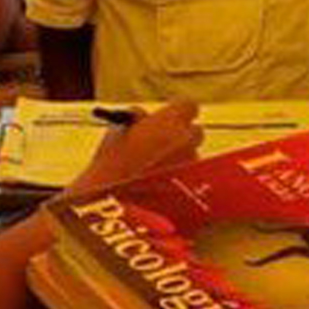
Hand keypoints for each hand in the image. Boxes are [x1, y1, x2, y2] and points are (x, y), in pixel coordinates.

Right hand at [71, 102, 202, 193]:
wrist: (116, 202)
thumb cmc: (113, 164)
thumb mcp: (118, 131)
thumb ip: (135, 119)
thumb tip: (142, 116)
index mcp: (170, 119)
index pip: (188, 106)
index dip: (178, 112)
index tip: (168, 118)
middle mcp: (186, 139)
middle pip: (195, 132)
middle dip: (181, 137)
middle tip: (162, 143)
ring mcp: (191, 164)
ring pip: (190, 157)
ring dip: (178, 161)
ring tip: (153, 172)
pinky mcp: (193, 186)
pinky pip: (188, 178)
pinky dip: (177, 180)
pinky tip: (157, 187)